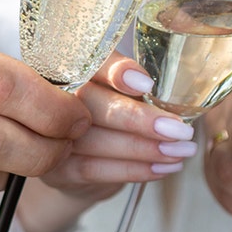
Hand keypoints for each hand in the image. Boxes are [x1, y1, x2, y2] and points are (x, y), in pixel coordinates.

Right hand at [18, 53, 197, 231]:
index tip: (146, 85)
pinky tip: (163, 168)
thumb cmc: (109, 115)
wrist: (79, 162)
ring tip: (180, 150)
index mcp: (72, 66)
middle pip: (92, 103)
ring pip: (96, 140)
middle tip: (180, 130)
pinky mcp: (55, 168)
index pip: (91, 62)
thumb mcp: (122, 92)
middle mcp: (53, 96)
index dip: (117, 72)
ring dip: (145, 149)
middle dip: (139, 119)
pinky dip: (133, 170)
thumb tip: (176, 95)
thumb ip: (137, 85)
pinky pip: (95, 170)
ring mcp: (50, 135)